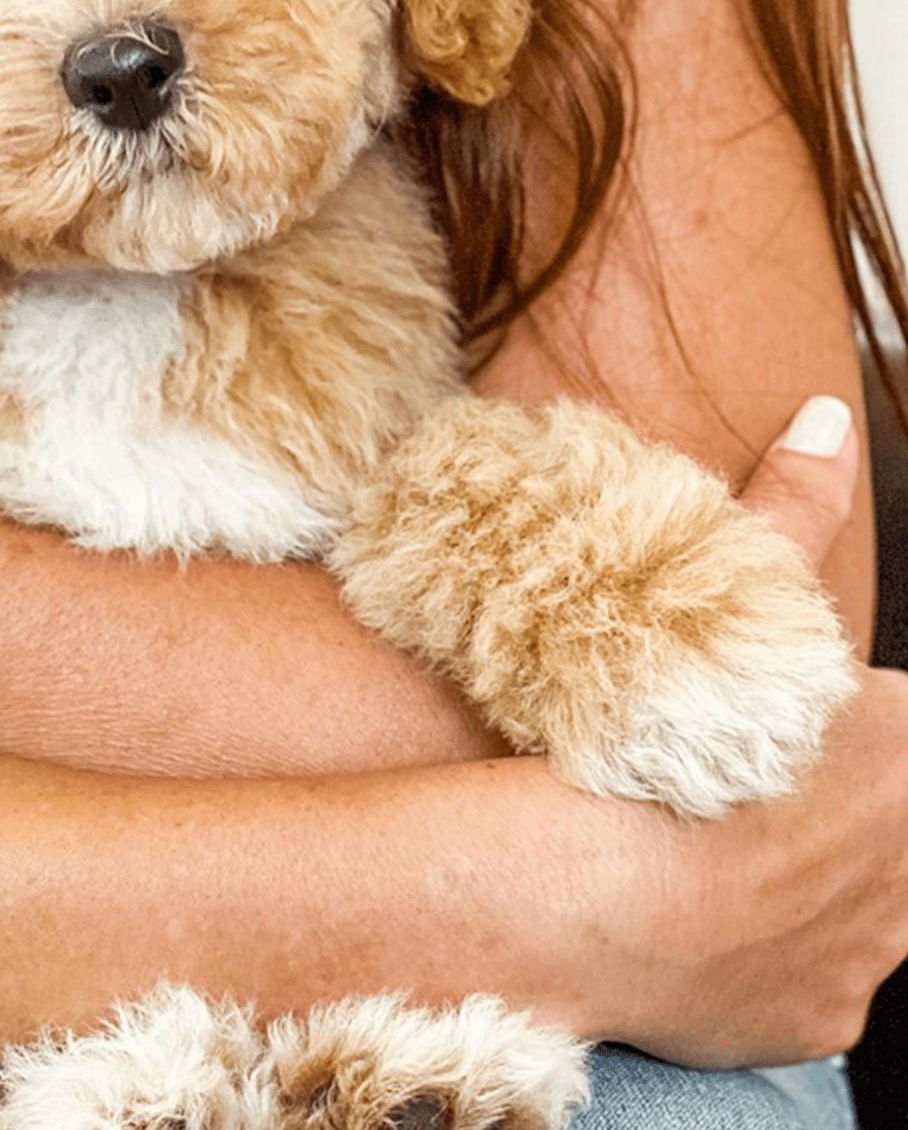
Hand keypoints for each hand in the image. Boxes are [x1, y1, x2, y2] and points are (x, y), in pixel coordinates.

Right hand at [602, 395, 906, 1063]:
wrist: (565, 890)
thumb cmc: (646, 735)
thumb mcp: (720, 597)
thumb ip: (791, 513)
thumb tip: (828, 418)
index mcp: (897, 753)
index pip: (904, 724)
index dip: (858, 715)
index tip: (802, 713)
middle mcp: (905, 866)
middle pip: (898, 814)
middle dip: (844, 786)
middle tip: (753, 763)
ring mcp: (865, 956)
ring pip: (871, 903)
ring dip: (817, 867)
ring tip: (725, 832)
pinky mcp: (815, 1021)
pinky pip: (819, 976)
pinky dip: (773, 943)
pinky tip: (707, 908)